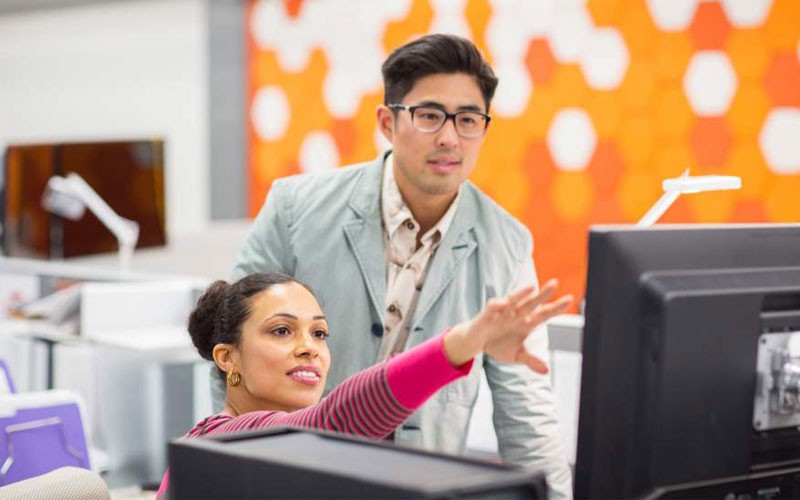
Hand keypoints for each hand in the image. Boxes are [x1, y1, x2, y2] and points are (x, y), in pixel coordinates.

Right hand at [443, 279, 572, 373]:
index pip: (544, 314)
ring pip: (514, 300)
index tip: (569, 300)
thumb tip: (546, 371)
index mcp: (526, 323)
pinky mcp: (488, 314)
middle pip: (532, 303)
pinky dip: (499, 304)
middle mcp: (516, 314)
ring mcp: (502, 313)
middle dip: (543, 294)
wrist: (476, 343)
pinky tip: (504, 303)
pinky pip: (493, 307)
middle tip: (555, 283)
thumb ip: (531, 360)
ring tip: (532, 287)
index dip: (556, 308)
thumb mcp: (516, 355)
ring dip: (522, 294)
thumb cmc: (498, 344)